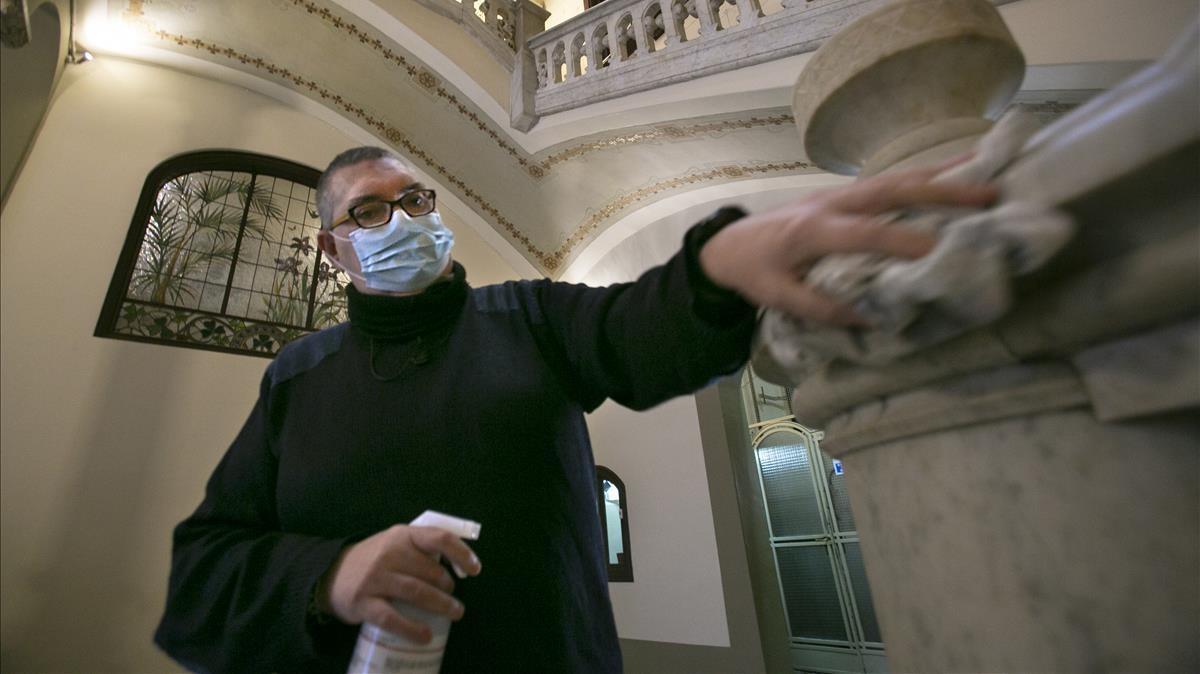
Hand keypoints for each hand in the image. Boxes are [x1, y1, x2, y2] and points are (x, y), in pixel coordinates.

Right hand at [321, 524, 481, 643]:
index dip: (461, 553)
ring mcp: (375, 578)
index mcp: (402, 535)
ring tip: (455, 613)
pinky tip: (425, 636)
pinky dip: (411, 628)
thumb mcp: (396, 544)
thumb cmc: (374, 560)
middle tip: (454, 599)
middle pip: (429, 571)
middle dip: (448, 587)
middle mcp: (389, 553)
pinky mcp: (364, 602)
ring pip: (416, 592)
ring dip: (440, 605)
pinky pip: (392, 618)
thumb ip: (422, 551)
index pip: (439, 538)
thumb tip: (459, 567)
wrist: (330, 574)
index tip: (476, 569)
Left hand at [699, 164, 996, 324]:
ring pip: (896, 178)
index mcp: (812, 230)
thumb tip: (868, 317)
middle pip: (892, 190)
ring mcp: (841, 193)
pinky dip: (926, 174)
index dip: (902, 242)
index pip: (865, 234)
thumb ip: (818, 307)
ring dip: (942, 174)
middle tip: (988, 195)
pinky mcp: (846, 193)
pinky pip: (891, 181)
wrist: (729, 243)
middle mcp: (832, 203)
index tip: (941, 251)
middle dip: (941, 192)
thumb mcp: (777, 296)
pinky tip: (958, 168)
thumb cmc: (754, 271)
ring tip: (989, 169)